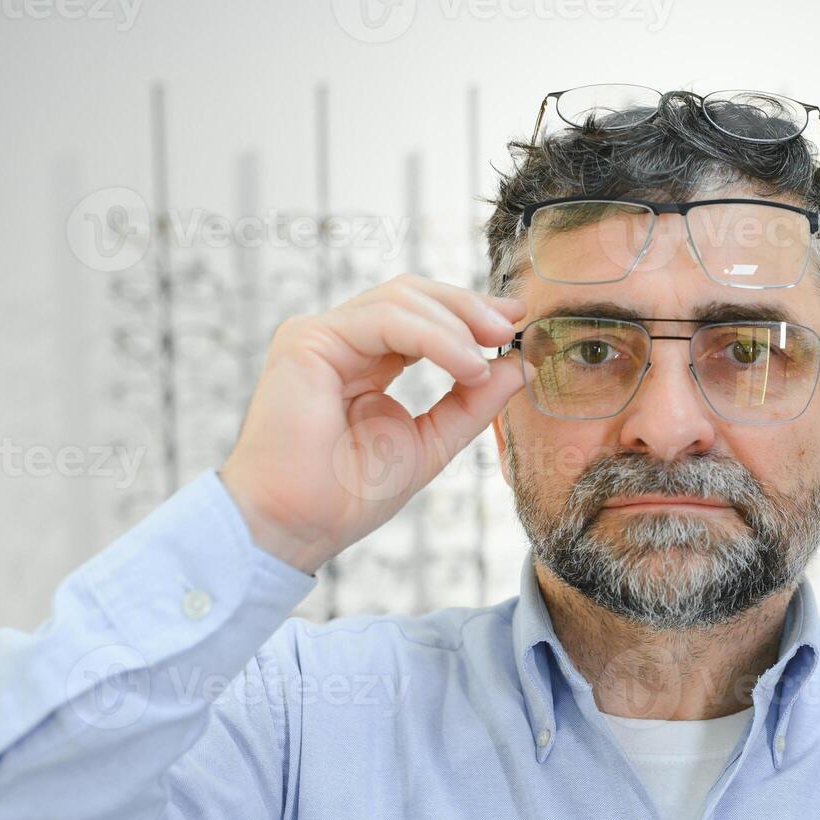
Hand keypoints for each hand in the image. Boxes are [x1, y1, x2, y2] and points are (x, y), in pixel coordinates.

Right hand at [218, 275, 528, 574]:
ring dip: (455, 324)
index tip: (516, 319)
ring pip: (401, 299)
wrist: (299, 525)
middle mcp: (343, 342)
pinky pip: (383, 319)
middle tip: (509, 327)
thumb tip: (520, 364)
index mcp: (368, 362)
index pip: (423, 316)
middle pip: (413, 294)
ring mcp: (321, 336)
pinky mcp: (307, 340)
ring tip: (484, 362)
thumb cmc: (350, 494)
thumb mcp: (433, 441)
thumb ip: (474, 403)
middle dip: (467, 306)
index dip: (470, 311)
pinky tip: (464, 364)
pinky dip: (433, 337)